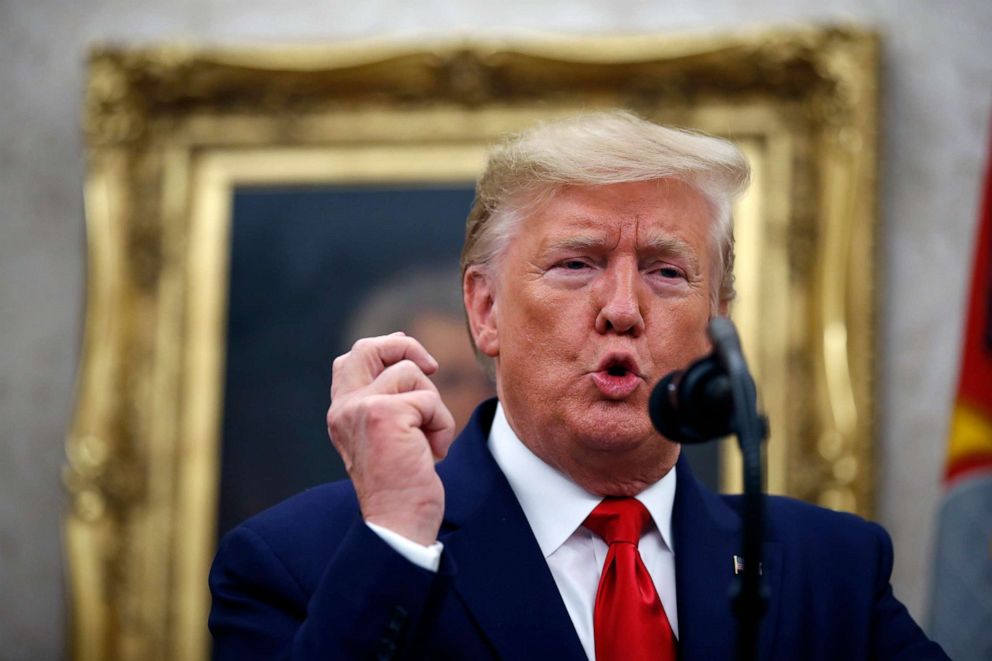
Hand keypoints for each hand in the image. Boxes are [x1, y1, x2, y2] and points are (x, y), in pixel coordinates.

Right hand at [326, 333, 455, 545]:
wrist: (397, 523)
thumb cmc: (400, 485)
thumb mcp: (386, 438)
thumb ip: (388, 402)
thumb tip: (413, 361)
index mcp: (341, 412)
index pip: (352, 359)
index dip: (386, 348)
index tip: (417, 360)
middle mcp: (345, 406)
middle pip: (369, 347)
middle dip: (406, 346)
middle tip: (431, 368)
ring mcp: (362, 407)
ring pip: (412, 373)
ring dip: (433, 406)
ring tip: (429, 441)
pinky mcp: (386, 414)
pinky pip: (430, 401)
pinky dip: (442, 426)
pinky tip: (433, 454)